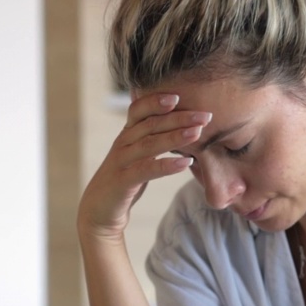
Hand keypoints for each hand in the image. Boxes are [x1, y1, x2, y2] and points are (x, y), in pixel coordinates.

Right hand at [77, 92, 209, 242]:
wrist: (100, 210)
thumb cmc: (125, 179)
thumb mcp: (138, 155)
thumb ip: (153, 138)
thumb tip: (184, 124)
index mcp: (127, 134)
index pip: (139, 109)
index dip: (156, 100)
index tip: (180, 95)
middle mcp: (122, 143)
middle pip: (150, 124)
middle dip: (179, 117)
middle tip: (205, 115)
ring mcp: (121, 162)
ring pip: (148, 144)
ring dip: (175, 137)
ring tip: (198, 132)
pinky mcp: (122, 181)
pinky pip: (145, 170)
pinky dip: (166, 165)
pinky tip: (185, 163)